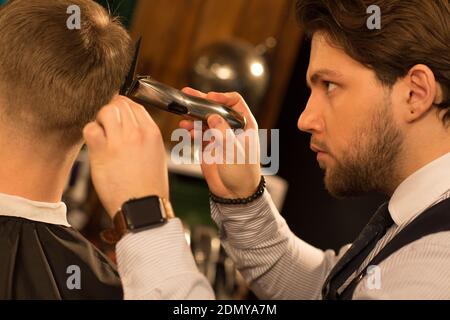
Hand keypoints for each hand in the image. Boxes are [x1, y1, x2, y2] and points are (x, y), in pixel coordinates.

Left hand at [83, 96, 168, 217]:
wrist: (142, 208)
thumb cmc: (150, 188)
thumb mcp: (157, 156)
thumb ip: (145, 137)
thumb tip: (130, 125)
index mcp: (152, 133)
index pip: (135, 105)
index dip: (124, 108)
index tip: (118, 116)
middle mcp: (137, 133)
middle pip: (119, 104)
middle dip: (111, 112)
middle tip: (108, 125)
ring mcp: (120, 141)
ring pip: (105, 111)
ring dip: (101, 121)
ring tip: (102, 135)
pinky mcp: (103, 151)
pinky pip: (90, 128)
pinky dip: (90, 134)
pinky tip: (95, 146)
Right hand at [179, 88, 260, 198]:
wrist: (235, 194)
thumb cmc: (243, 173)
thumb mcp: (234, 151)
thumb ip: (223, 132)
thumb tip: (212, 116)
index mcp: (245, 125)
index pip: (234, 102)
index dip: (222, 97)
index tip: (209, 97)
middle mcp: (232, 128)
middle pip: (216, 108)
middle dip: (202, 102)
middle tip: (188, 95)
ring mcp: (219, 136)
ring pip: (204, 120)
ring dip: (193, 117)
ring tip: (183, 119)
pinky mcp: (208, 146)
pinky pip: (198, 133)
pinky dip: (190, 130)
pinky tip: (184, 130)